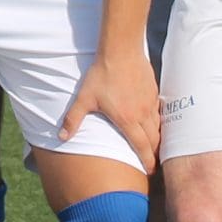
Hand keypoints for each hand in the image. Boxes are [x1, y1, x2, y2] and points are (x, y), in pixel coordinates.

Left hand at [61, 47, 159, 174]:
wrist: (121, 50)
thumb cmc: (101, 74)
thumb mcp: (84, 98)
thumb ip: (73, 119)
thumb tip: (61, 137)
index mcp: (127, 119)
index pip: (141, 146)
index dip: (147, 161)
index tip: (149, 171)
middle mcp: (142, 114)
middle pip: (154, 140)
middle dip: (155, 154)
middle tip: (153, 164)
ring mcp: (150, 103)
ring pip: (159, 127)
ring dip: (158, 139)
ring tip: (154, 147)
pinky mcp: (153, 92)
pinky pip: (159, 113)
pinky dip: (158, 123)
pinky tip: (154, 124)